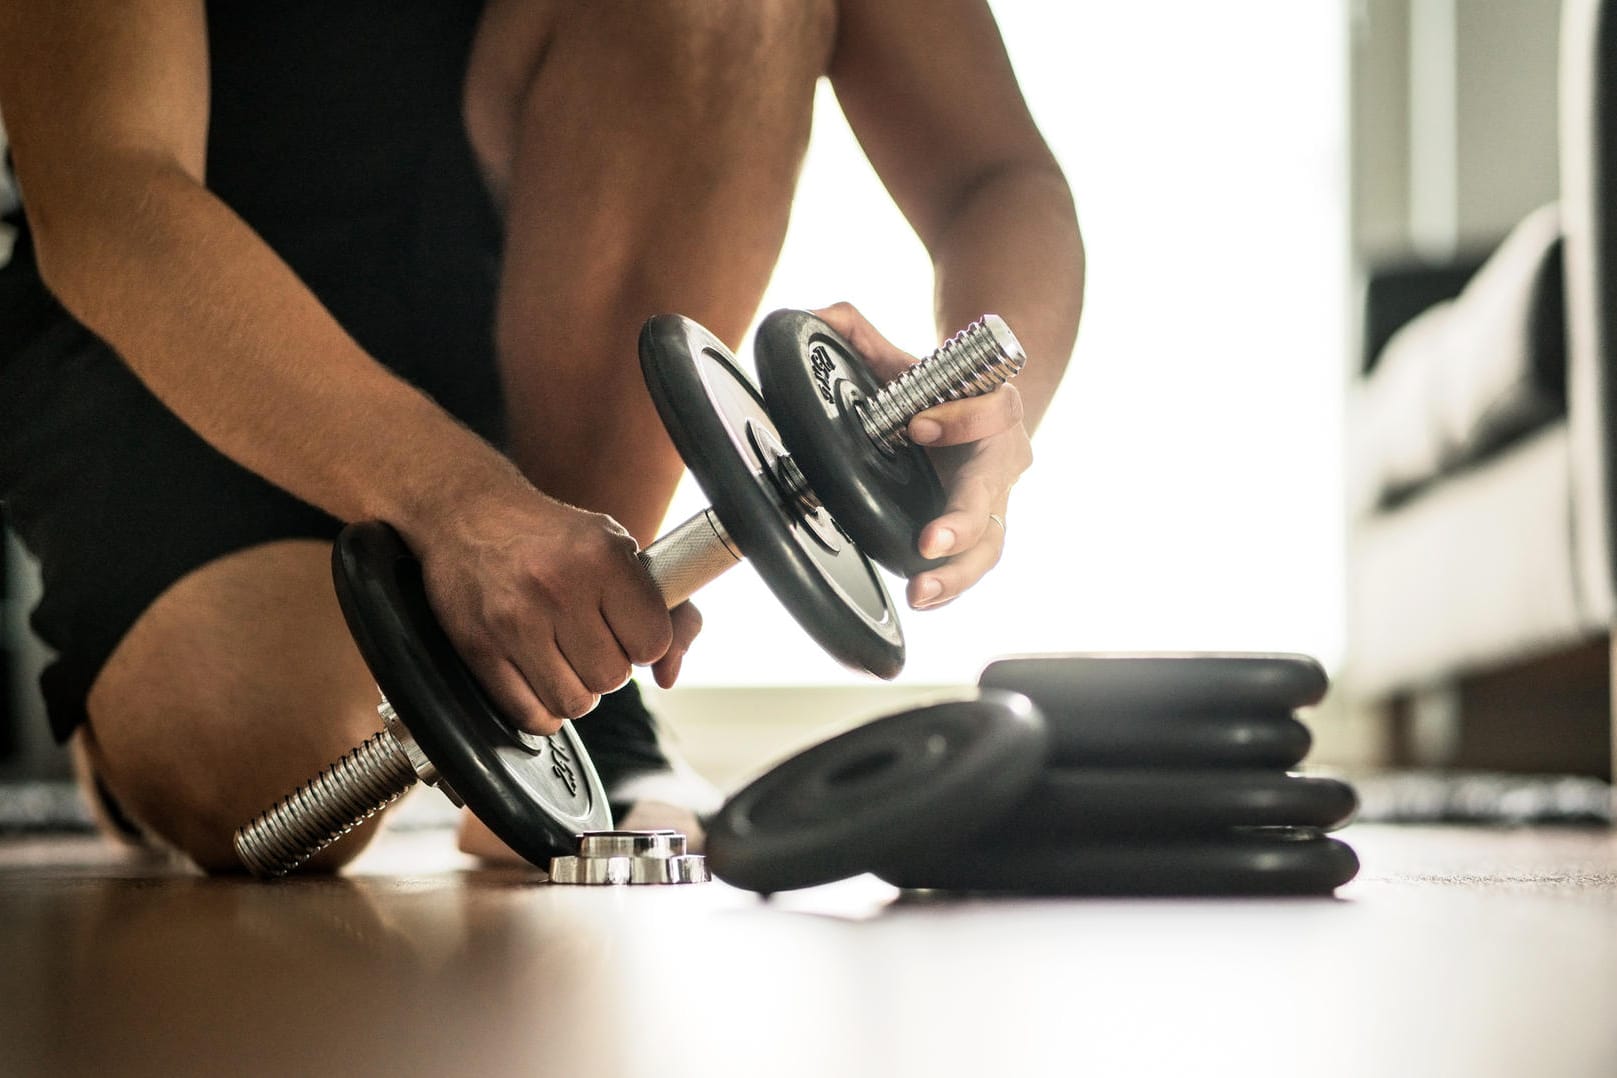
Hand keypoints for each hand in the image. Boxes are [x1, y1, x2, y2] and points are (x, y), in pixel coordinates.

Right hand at [403, 479, 700, 735]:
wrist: (469, 514)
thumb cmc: (555, 538)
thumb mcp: (621, 552)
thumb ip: (671, 612)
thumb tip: (669, 678)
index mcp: (601, 557)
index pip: (653, 643)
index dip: (646, 642)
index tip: (629, 628)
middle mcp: (558, 587)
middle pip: (612, 678)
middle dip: (609, 665)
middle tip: (591, 639)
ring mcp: (513, 621)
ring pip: (574, 703)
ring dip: (577, 689)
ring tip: (565, 656)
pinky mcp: (478, 648)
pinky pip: (530, 715)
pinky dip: (543, 709)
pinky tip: (541, 677)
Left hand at [813, 302, 1031, 609]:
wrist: (976, 416)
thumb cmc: (937, 393)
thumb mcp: (902, 362)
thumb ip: (858, 333)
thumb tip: (814, 316)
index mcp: (993, 408)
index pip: (992, 412)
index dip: (957, 418)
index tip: (914, 424)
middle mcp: (1002, 460)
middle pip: (993, 493)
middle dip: (962, 521)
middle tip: (930, 542)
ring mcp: (993, 502)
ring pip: (990, 542)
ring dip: (958, 571)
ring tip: (922, 590)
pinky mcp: (979, 534)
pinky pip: (974, 564)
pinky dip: (951, 584)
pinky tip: (924, 598)